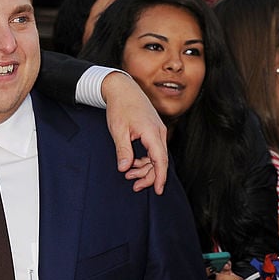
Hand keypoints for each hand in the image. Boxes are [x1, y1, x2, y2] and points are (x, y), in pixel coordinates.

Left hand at [100, 71, 167, 193]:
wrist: (123, 89)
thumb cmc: (120, 107)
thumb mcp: (118, 130)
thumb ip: (123, 150)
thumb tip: (124, 168)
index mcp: (152, 132)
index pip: (160, 160)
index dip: (160, 177)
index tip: (158, 190)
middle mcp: (159, 133)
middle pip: (160, 161)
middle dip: (149, 176)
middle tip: (134, 186)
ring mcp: (158, 132)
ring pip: (157, 157)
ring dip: (145, 168)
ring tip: (129, 174)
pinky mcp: (154, 131)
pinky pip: (154, 150)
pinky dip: (145, 159)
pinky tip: (133, 163)